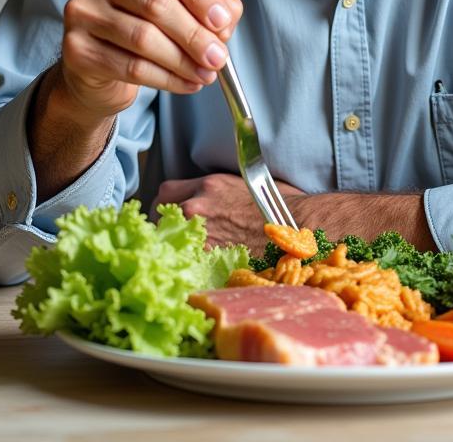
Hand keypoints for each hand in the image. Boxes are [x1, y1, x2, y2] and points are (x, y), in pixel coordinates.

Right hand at [60, 0, 243, 118]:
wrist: (99, 65)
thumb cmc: (141, 24)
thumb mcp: (178, 6)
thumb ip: (207, 4)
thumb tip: (228, 14)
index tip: (222, 21)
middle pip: (156, 3)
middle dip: (195, 35)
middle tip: (219, 57)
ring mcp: (80, 11)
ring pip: (144, 38)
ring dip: (183, 61)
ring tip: (205, 74)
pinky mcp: (75, 48)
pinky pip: (129, 66)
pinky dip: (165, 78)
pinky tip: (185, 83)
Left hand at [153, 173, 305, 251]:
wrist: (294, 228)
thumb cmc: (278, 207)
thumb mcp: (246, 184)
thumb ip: (219, 192)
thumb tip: (211, 200)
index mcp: (207, 186)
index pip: (166, 192)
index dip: (166, 204)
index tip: (169, 212)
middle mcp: (198, 207)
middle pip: (159, 217)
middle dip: (165, 226)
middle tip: (175, 235)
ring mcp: (200, 235)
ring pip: (167, 241)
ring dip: (172, 246)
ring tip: (182, 253)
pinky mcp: (208, 259)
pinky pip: (183, 262)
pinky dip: (185, 265)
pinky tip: (192, 267)